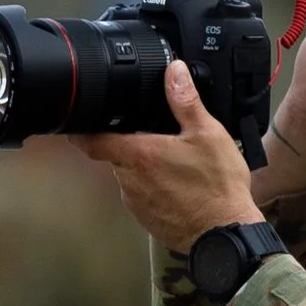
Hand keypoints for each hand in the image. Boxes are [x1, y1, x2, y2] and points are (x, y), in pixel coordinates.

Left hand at [74, 60, 263, 253]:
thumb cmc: (217, 187)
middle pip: (116, 156)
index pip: (92, 141)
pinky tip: (180, 188)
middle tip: (157, 140)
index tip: (79, 123)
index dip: (82, 130)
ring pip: (130, 177)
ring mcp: (136, 203)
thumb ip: (185, 101)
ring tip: (176, 166)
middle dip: (131, 146)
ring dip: (145, 169)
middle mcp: (130, 181)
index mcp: (139, 155)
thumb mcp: (208, 134)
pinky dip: (155, 190)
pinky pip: (143, 197)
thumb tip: (174, 71)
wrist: (225, 233)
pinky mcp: (147, 219)